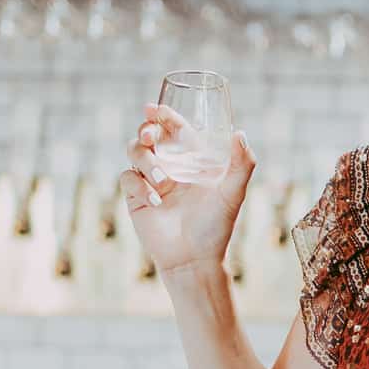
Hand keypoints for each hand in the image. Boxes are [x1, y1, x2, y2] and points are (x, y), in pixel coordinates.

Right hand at [121, 105, 254, 275]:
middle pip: (148, 134)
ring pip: (134, 151)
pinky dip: (138, 185)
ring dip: (146, 160)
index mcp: (191, 161)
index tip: (154, 108)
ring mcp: (151, 181)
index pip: (174, 129)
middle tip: (152, 137)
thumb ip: (241, 165)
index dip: (163, 115)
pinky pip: (127, 178)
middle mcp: (170, 167)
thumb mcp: (233, 194)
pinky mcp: (136, 198)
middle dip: (147, 129)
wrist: (194, 260)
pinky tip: (155, 202)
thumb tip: (240, 134)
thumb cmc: (216, 228)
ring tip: (163, 182)